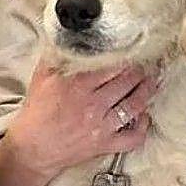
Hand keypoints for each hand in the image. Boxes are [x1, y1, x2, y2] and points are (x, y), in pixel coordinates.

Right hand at [0, 61, 155, 185]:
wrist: (32, 148)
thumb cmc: (38, 110)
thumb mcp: (42, 77)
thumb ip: (56, 56)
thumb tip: (68, 37)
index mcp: (78, 84)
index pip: (111, 64)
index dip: (126, 55)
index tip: (134, 49)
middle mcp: (93, 104)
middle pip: (127, 81)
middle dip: (140, 70)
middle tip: (147, 63)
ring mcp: (101, 125)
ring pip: (134, 106)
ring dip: (147, 91)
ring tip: (153, 81)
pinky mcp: (105, 144)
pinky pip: (132, 138)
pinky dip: (143, 127)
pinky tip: (145, 116)